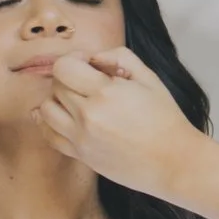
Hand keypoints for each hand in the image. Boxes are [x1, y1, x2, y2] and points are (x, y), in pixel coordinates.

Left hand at [43, 48, 218, 218]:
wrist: (173, 161)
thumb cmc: (165, 119)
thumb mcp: (149, 78)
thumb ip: (119, 57)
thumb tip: (94, 58)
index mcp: (105, 93)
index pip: (63, 67)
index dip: (74, 60)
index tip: (89, 65)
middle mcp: (87, 116)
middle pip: (55, 86)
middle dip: (69, 78)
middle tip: (89, 83)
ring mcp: (81, 139)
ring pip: (45, 110)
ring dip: (58, 100)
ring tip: (78, 101)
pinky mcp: (81, 155)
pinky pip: (49, 136)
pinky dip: (50, 124)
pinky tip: (65, 118)